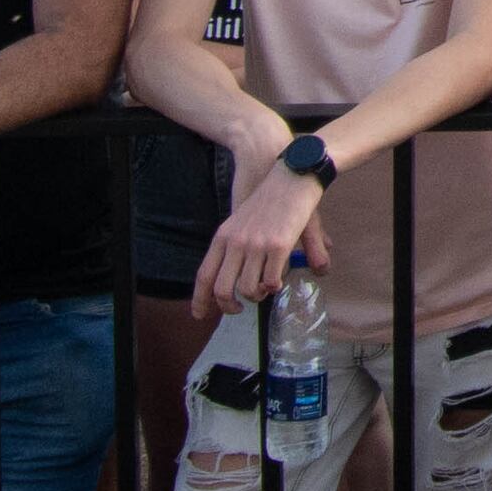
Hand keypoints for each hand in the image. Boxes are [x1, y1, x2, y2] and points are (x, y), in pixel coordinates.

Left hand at [194, 154, 328, 312]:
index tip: (199, 315)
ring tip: (264, 290)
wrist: (292, 175)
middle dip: (229, 306)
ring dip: (256, 297)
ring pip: (248, 289)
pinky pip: (271, 281)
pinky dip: (274, 287)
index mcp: (224, 236)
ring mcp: (256, 245)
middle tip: (238, 308)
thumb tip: (238, 270)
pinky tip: (278, 281)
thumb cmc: (270, 197)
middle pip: (222, 289)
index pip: (204, 274)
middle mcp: (236, 243)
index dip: (200, 299)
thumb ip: (239, 248)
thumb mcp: (244, 221)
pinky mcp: (279, 246)